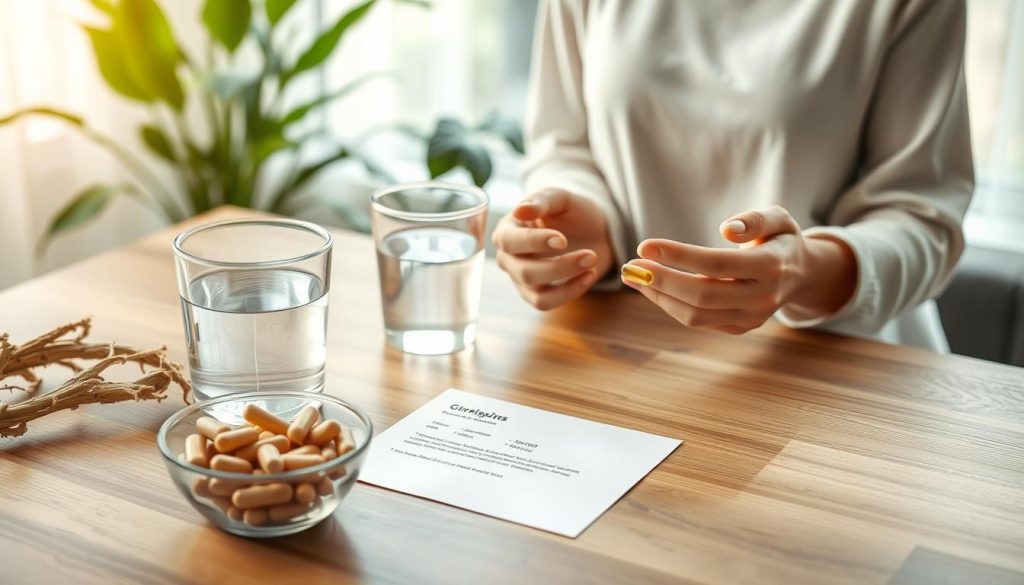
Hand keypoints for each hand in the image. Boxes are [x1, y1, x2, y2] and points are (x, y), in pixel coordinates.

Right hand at [493, 188, 614, 309]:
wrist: (591, 231)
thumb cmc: (570, 212)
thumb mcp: (560, 198)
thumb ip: (542, 201)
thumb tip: (519, 211)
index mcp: (506, 230)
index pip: (509, 241)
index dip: (534, 242)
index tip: (562, 240)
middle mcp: (508, 258)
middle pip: (525, 272)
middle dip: (560, 266)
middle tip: (590, 255)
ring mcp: (521, 280)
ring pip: (537, 294)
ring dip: (568, 283)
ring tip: (591, 263)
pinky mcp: (537, 295)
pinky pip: (547, 303)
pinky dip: (571, 292)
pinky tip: (589, 275)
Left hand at [621, 206, 856, 333]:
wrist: (801, 274)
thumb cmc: (780, 239)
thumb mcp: (779, 218)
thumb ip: (755, 220)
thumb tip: (727, 230)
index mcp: (771, 266)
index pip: (716, 263)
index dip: (678, 256)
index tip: (644, 246)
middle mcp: (762, 297)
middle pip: (702, 295)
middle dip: (660, 281)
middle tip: (630, 266)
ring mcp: (751, 318)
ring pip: (696, 316)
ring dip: (658, 297)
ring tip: (633, 277)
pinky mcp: (739, 328)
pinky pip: (698, 322)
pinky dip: (670, 306)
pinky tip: (652, 288)